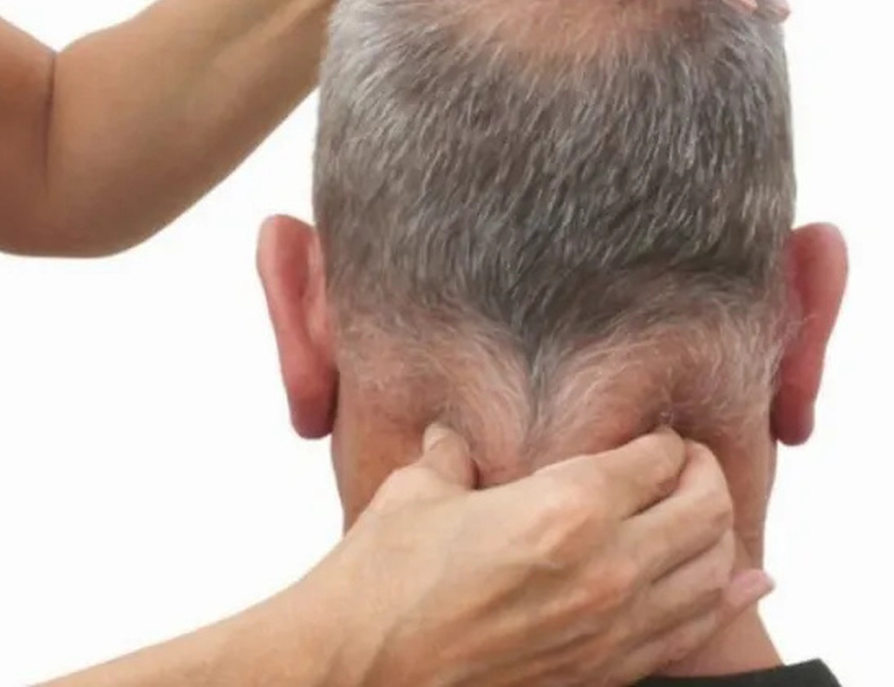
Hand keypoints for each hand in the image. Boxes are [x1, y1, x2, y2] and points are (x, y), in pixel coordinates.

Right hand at [296, 427, 769, 686]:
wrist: (359, 673)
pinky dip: (723, 601)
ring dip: (719, 535)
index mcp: (565, 509)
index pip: (656, 458)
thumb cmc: (381, 587)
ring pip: (714, 572)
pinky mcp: (602, 674)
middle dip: (704, 476)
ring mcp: (612, 628)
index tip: (652, 438)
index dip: (660, 440)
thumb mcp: (416, 495)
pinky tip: (742, 584)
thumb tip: (450, 441)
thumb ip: (449, 458)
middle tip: (686, 465)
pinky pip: (692, 632)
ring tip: (703, 516)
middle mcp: (607, 568)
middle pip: (705, 508)